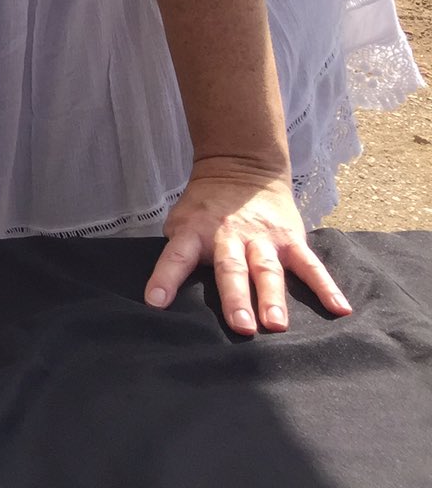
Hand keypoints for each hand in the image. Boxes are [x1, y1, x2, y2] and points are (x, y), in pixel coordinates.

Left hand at [145, 162, 350, 334]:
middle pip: (231, 268)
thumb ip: (180, 252)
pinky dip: (326, 287)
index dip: (164, 278)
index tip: (155, 303)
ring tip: (277, 324)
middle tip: (241, 327)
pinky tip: (340, 309)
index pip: (176, 256)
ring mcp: (262, 238)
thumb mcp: (182, 222)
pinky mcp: (290, 239)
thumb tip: (167, 296)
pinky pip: (310, 265)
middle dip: (236, 297)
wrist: (240, 168)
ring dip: (273, 297)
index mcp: (195, 232)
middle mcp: (229, 236)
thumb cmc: (205, 208)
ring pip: (268, 269)